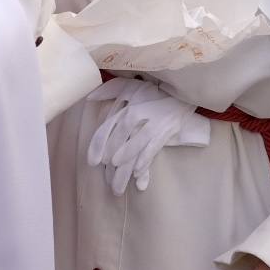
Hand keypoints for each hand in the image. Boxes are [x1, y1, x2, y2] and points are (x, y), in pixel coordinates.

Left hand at [85, 77, 209, 194]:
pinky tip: (138, 175)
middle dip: (111, 159)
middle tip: (106, 177)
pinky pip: (153, 148)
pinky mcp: (166, 131)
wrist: (179, 93)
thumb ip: (109, 91)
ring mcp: (153, 123)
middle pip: (121, 137)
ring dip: (127, 164)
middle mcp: (138, 114)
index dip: (98, 145)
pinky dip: (145, 161)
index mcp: (126, 107)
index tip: (93, 162)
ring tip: (118, 181)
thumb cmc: (152, 93)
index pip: (108, 127)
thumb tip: (90, 97)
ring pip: (137, 144)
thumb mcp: (130, 88)